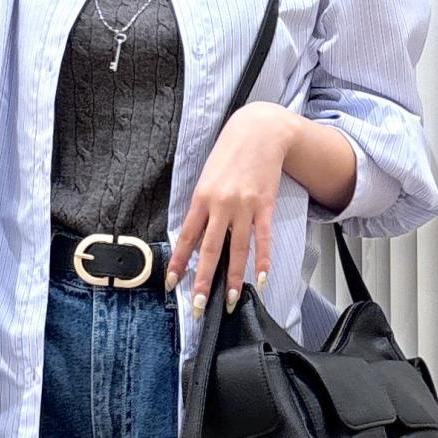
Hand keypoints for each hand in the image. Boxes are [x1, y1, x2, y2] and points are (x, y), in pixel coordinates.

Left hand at [165, 102, 289, 315]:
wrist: (259, 131)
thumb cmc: (229, 154)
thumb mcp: (206, 178)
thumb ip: (201, 208)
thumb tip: (195, 239)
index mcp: (201, 198)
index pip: (187, 238)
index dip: (179, 262)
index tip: (172, 284)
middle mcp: (221, 205)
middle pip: (210, 250)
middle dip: (204, 280)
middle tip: (199, 306)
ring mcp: (245, 207)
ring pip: (237, 249)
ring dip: (233, 278)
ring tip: (230, 301)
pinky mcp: (265, 206)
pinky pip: (263, 239)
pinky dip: (262, 261)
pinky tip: (260, 279)